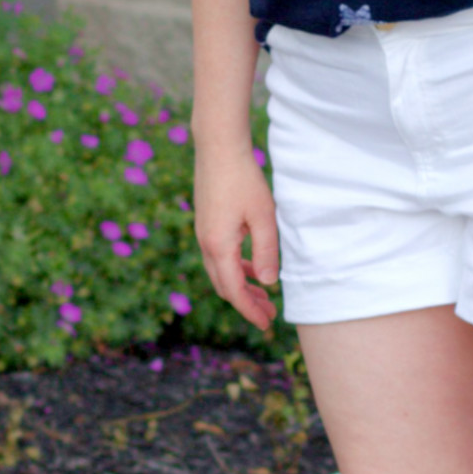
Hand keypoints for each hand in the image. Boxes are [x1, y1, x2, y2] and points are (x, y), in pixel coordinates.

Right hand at [193, 142, 279, 333]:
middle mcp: (206, 244)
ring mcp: (203, 234)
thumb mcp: (264, 216)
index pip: (234, 291)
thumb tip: (268, 283)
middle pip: (224, 286)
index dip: (250, 311)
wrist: (218, 148)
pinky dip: (236, 268)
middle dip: (246, 303)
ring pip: (221, 272)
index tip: (265, 325)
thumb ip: (266, 251)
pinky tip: (253, 267)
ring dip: (241, 286)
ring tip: (264, 296)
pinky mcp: (206, 224)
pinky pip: (220, 257)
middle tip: (268, 315)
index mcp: (219, 246)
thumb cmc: (243, 179)